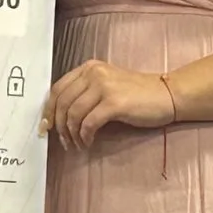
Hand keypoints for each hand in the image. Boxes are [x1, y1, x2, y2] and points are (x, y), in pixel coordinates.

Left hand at [40, 61, 176, 148]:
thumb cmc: (137, 95)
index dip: (48, 110)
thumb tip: (59, 115)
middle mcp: (94, 73)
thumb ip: (84, 93)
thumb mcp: (107, 86)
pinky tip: (88, 143)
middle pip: (62, 102)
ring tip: (77, 144)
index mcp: (89, 68)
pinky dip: (84, 136)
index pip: (57, 89)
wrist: (167, 95)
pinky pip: (88, 123)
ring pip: (73, 114)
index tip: (45, 126)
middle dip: (58, 125)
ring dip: (72, 134)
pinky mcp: (115, 102)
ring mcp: (104, 86)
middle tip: (63, 141)